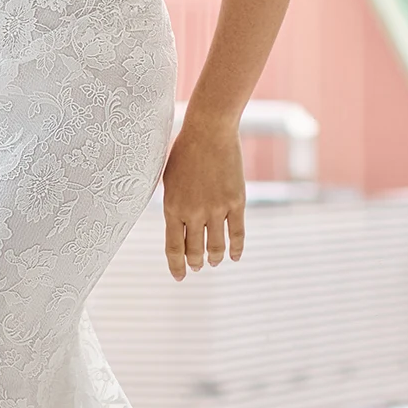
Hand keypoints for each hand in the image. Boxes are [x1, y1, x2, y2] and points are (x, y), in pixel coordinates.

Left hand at [161, 118, 245, 280]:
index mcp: (173, 208)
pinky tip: (235, 256)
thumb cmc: (184, 152)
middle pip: (195, 250)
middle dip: (194, 263)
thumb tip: (177, 228)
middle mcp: (194, 212)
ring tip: (213, 262)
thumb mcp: (169, 180)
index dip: (176, 266)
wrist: (209, 131)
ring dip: (214, 258)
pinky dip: (236, 249)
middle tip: (196, 267)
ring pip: (216, 246)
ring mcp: (217, 208)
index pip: (174, 248)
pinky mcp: (236, 202)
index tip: (179, 276)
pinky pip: (237, 233)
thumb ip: (173, 205)